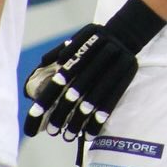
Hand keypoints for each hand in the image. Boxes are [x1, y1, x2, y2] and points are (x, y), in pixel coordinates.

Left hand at [23, 0, 165, 140]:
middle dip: (64, 111)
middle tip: (52, 130)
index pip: (63, 74)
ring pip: (95, 96)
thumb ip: (61, 49)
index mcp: (86, 44)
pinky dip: (101, 117)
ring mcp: (117, 62)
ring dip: (81, 118)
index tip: (37, 114)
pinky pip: (113, 99)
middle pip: (78, 87)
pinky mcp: (129, 72)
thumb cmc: (98, 39)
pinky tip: (91, 131)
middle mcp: (102, 51)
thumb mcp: (80, 36)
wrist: (129, 31)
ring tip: (69, 135)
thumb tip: (41, 65)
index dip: (50, 94)